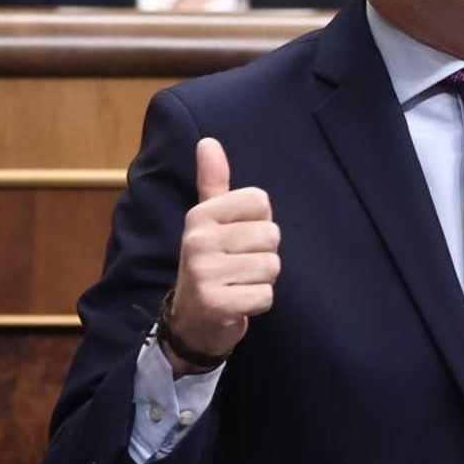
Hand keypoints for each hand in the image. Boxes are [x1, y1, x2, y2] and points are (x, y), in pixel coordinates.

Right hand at [164, 137, 280, 375]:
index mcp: (199, 216)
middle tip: (238, 267)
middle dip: (263, 255)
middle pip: (271, 236)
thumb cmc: (209, 263)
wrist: (191, 321)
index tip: (237, 239)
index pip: (260, 201)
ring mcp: (205, 273)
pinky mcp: (217, 304)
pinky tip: (237, 303)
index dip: (259, 223)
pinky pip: (266, 295)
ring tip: (237, 284)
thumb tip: (208, 141)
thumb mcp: (207, 221)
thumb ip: (213, 182)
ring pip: (272, 266)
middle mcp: (197, 241)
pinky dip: (258, 303)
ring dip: (262, 280)